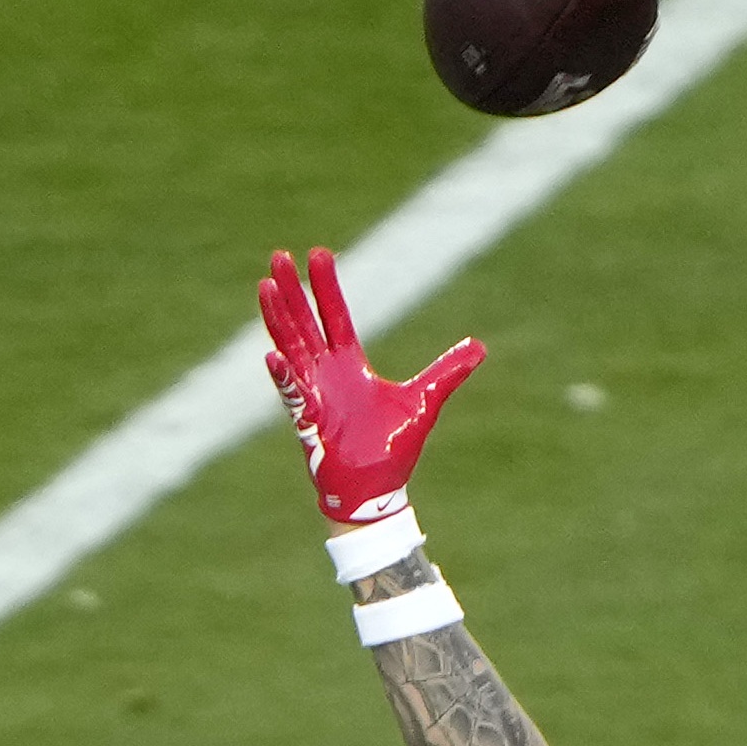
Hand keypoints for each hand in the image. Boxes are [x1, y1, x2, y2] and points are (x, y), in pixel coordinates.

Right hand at [256, 248, 481, 526]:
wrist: (378, 491)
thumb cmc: (391, 449)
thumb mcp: (424, 401)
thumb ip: (447, 372)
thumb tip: (480, 348)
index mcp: (350, 365)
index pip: (334, 316)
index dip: (326, 287)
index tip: (319, 253)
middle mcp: (326, 374)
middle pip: (304, 323)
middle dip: (292, 292)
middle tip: (279, 257)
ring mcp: (314, 395)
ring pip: (290, 349)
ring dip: (278, 319)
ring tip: (266, 287)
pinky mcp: (309, 422)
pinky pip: (293, 395)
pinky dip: (283, 377)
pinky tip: (272, 355)